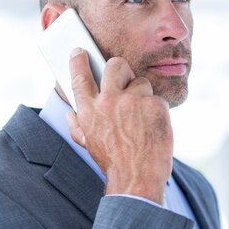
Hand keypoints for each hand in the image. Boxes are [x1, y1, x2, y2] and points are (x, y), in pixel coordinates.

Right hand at [67, 48, 172, 204]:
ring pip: (141, 82)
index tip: (79, 51)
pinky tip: (154, 127)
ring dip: (143, 96)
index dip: (79, 61)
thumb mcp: (88, 144)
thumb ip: (77, 126)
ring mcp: (133, 100)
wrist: (138, 176)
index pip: (80, 77)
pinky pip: (157, 98)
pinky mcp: (155, 104)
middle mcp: (109, 101)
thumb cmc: (114, 162)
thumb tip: (71, 113)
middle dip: (121, 68)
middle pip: (115, 65)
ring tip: (143, 118)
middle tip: (125, 77)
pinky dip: (157, 111)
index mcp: (89, 110)